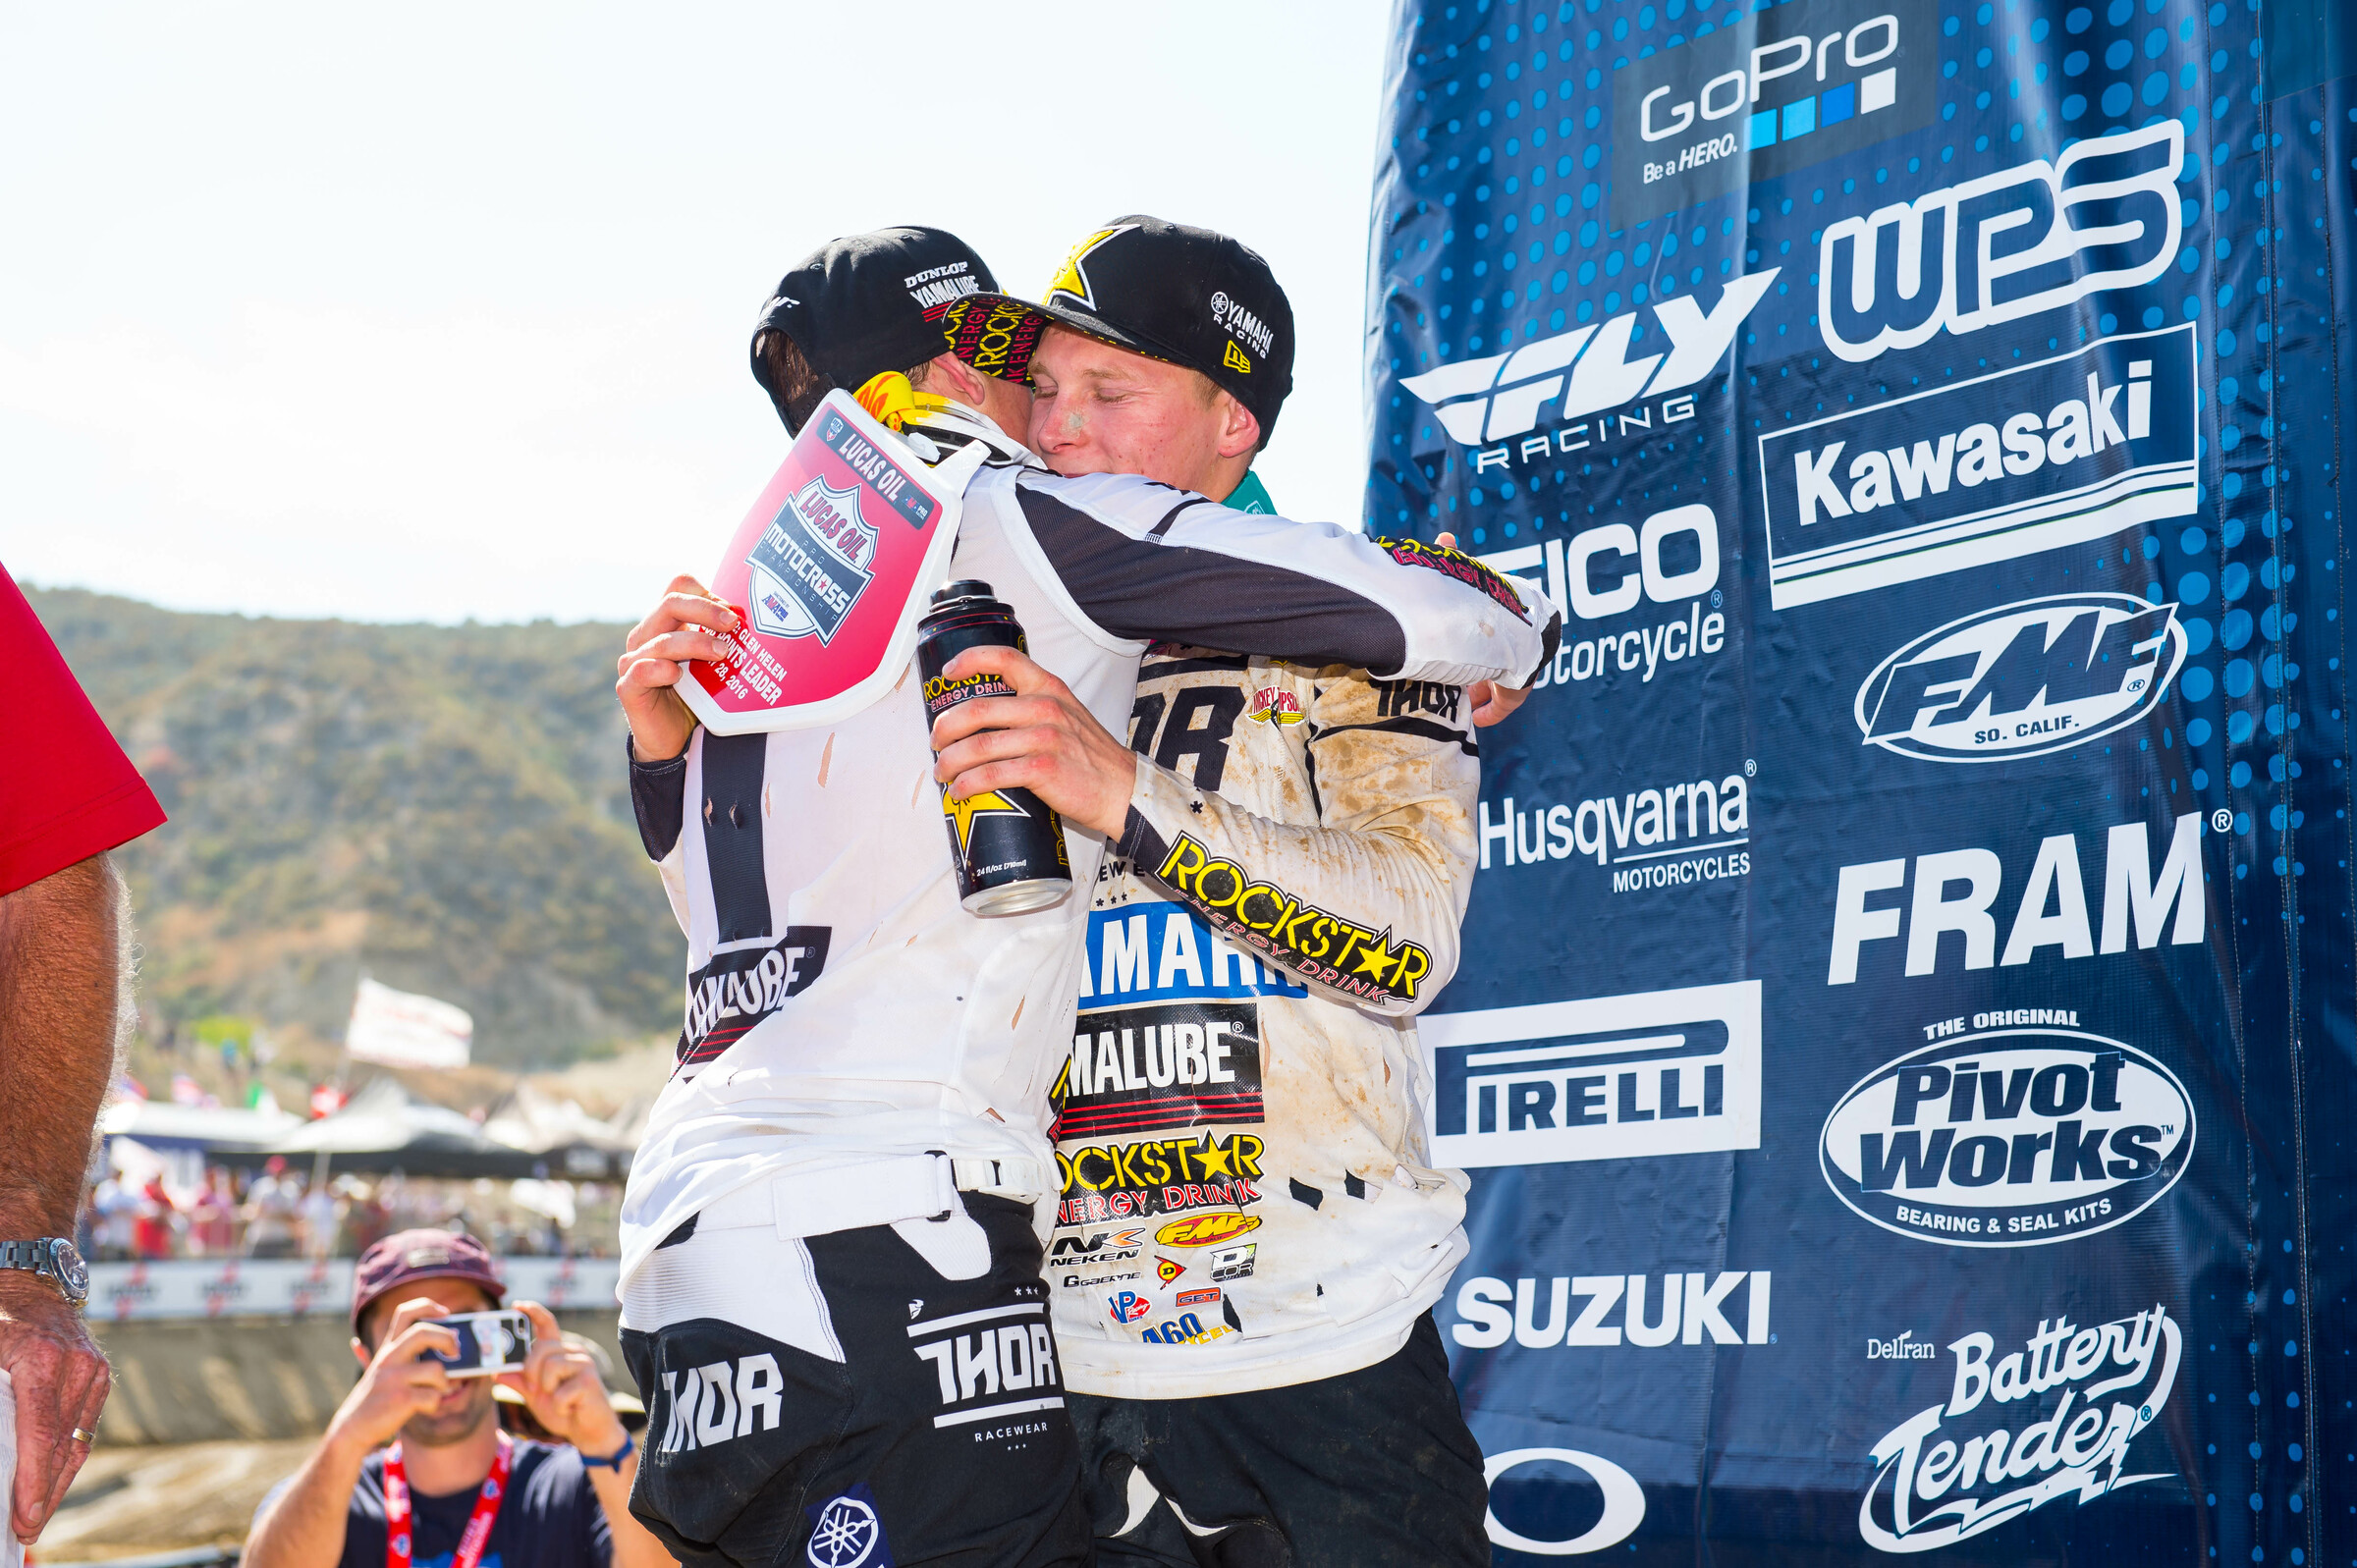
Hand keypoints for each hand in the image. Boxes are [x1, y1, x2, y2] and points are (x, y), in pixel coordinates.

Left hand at [0, 1275, 108, 1543]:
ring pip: (76, 1442)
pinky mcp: (98, 1376)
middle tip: (24, 1533)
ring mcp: (93, 1371)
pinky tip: (49, 1484)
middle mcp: (78, 1366)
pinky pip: (82, 1428)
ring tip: (34, 1518)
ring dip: (55, 1483)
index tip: (21, 1518)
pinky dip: (65, 1459)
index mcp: (44, 1359)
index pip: (40, 1434)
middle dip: (42, 1496)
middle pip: (62, 1447)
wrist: (27, 1276)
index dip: (32, 1482)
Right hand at [325, 1298, 459, 1459]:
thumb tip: (454, 1350)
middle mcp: (389, 1358)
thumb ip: (413, 1358)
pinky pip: (433, 1396)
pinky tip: (425, 1407)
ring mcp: (393, 1378)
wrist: (353, 1428)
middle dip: (448, 1340)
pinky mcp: (400, 1399)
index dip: (427, 1306)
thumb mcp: (389, 1371)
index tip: (446, 1312)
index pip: (404, 1313)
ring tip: (438, 1390)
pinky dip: (436, 1403)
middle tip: (456, 1353)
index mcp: (388, 1348)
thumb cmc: (380, 1398)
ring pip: (437, 1370)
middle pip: (423, 1332)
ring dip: (445, 1383)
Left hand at [497, 1303, 625, 1458]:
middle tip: (535, 1388)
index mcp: (559, 1352)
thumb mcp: (534, 1396)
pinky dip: (557, 1405)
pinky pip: (559, 1391)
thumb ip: (518, 1382)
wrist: (588, 1431)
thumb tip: (496, 1370)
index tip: (517, 1305)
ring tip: (557, 1398)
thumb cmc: (563, 1409)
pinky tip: (568, 1407)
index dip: (533, 1312)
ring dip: (546, 1390)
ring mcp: (584, 1364)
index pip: (547, 1324)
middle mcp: (573, 1352)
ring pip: (549, 1367)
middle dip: (531, 1371)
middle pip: (541, 1348)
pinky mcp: (589, 1381)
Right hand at [615, 575, 739, 762]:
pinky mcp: (628, 688)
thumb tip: (753, 622)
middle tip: (733, 624)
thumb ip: (722, 640)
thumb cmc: (696, 696)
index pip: (678, 587)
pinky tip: (676, 673)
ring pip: (661, 640)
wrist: (674, 738)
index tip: (733, 613)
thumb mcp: (712, 663)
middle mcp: (646, 635)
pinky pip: (641, 672)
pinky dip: (658, 669)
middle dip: (706, 610)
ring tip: (722, 653)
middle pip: (670, 604)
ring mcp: (634, 661)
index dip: (706, 594)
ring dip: (695, 643)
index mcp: (666, 622)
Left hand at [929, 644, 1136, 839]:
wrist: (1122, 790)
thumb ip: (1033, 706)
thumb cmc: (1091, 757)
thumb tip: (987, 717)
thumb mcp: (1068, 714)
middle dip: (945, 728)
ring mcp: (1044, 738)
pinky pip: (991, 774)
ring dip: (951, 762)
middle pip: (977, 709)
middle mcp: (1045, 707)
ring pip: (978, 746)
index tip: (948, 674)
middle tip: (936, 742)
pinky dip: (968, 784)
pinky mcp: (1042, 770)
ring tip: (943, 772)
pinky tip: (960, 790)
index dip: (969, 661)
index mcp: (1049, 688)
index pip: (1004, 659)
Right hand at [1435, 532, 1530, 728]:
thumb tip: (1445, 537)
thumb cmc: (1481, 602)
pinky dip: (1492, 712)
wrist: (1510, 626)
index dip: (1472, 643)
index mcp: (1505, 620)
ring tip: (1461, 699)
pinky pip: (1506, 705)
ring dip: (1480, 691)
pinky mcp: (1521, 691)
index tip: (1457, 654)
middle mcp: (1515, 644)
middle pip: (1496, 660)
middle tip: (1457, 680)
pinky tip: (1478, 718)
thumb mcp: (1464, 576)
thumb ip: (1454, 558)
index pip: (1491, 633)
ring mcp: (1520, 669)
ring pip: (1499, 683)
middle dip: (1475, 671)